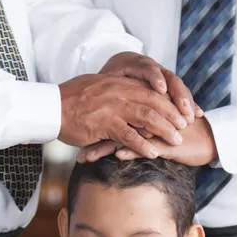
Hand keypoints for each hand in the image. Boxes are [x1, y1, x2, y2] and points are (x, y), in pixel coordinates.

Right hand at [59, 74, 186, 159]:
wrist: (50, 107)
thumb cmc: (71, 100)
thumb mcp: (98, 88)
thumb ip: (115, 90)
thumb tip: (127, 94)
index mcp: (120, 83)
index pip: (151, 89)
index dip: (169, 100)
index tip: (181, 109)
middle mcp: (120, 93)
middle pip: (155, 102)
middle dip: (173, 114)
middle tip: (186, 125)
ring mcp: (113, 108)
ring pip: (147, 117)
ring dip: (164, 130)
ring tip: (176, 141)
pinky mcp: (104, 124)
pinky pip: (128, 135)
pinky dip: (143, 145)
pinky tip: (153, 153)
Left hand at [78, 116, 217, 165]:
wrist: (211, 139)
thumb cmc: (182, 135)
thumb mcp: (155, 131)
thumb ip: (136, 131)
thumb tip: (113, 141)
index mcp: (142, 112)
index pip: (113, 114)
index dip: (93, 121)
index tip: (72, 131)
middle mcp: (148, 118)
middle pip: (114, 123)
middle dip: (91, 135)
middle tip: (70, 144)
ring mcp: (158, 130)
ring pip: (127, 136)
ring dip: (105, 147)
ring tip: (86, 157)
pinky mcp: (169, 142)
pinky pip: (148, 146)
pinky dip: (132, 149)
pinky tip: (116, 155)